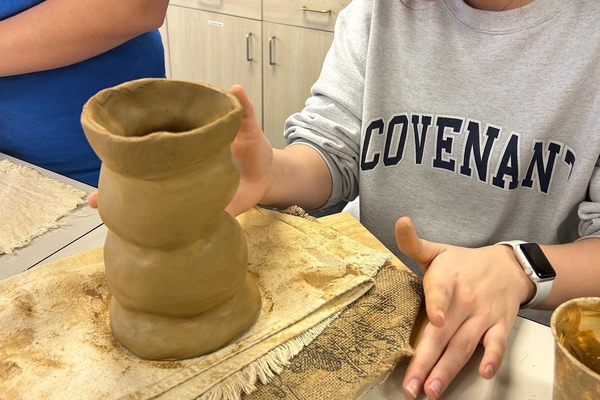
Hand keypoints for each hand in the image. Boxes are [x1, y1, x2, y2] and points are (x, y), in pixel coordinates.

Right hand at [86, 85, 271, 215]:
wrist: (267, 177)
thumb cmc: (253, 148)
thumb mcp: (247, 130)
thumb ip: (241, 112)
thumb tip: (234, 87)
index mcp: (184, 147)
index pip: (152, 145)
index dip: (130, 148)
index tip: (107, 151)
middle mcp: (178, 170)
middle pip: (144, 177)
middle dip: (120, 185)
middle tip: (94, 198)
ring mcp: (186, 192)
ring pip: (154, 201)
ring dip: (133, 211)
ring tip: (108, 220)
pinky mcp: (199, 211)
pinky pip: (177, 222)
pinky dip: (163, 230)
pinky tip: (144, 238)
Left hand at [395, 217, 534, 398]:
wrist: (508, 266)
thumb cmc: (463, 262)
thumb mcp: (437, 251)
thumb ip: (414, 243)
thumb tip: (399, 221)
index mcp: (447, 279)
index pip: (441, 292)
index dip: (437, 305)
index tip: (435, 321)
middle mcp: (465, 300)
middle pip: (444, 333)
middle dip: (427, 360)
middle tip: (412, 386)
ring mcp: (483, 315)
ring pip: (465, 345)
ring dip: (449, 369)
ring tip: (432, 390)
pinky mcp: (499, 326)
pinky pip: (497, 344)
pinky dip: (493, 358)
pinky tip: (485, 373)